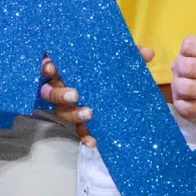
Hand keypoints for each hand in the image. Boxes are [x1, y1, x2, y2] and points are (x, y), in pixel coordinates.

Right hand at [38, 46, 156, 147]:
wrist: (117, 88)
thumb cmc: (109, 69)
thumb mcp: (117, 60)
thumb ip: (130, 55)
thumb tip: (148, 53)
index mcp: (67, 69)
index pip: (50, 66)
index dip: (47, 67)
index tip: (51, 67)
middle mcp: (63, 88)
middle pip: (51, 92)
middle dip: (59, 93)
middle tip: (75, 94)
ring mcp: (70, 107)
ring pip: (62, 113)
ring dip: (74, 114)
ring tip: (89, 114)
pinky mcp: (80, 122)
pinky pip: (79, 130)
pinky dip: (85, 136)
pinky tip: (93, 142)